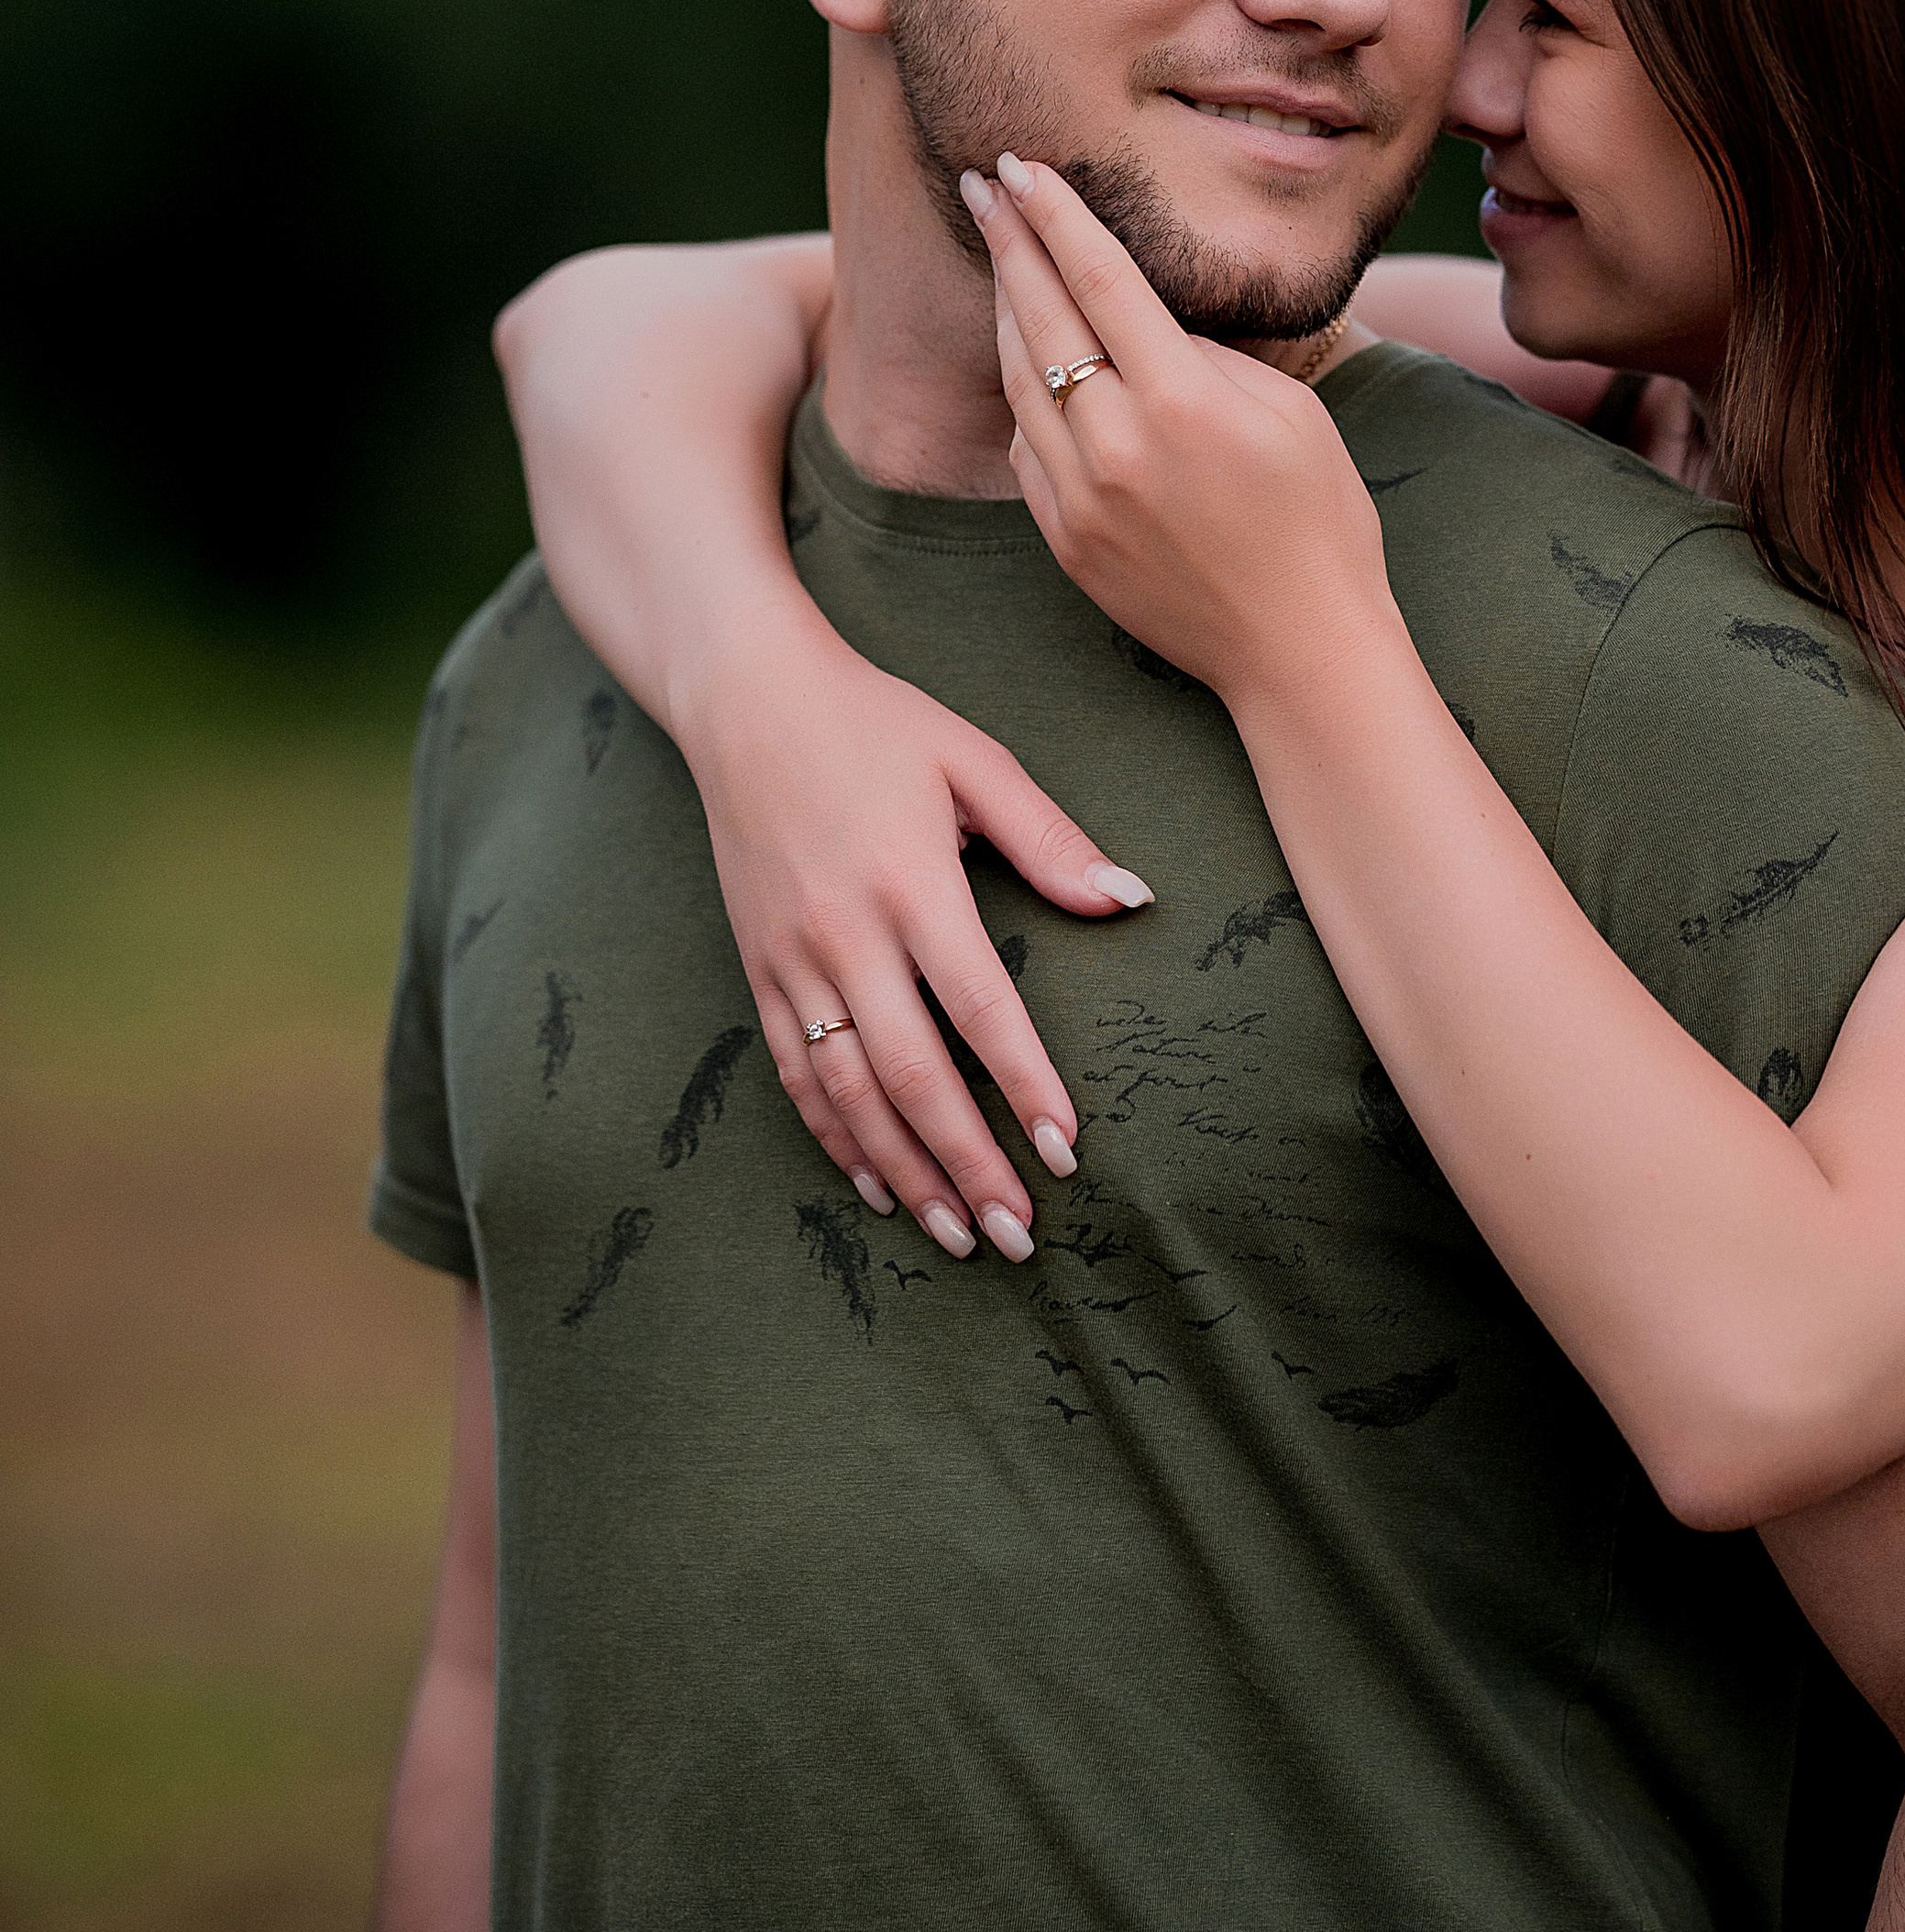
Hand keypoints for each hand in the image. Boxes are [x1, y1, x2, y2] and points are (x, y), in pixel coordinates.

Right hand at [670, 588, 1151, 1259]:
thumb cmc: (874, 722)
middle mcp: (846, 935)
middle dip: (969, 1164)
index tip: (1066, 1150)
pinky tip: (875, 1183)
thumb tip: (1131, 901)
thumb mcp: (973, 760)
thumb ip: (1051, 839)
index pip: (979, 1010)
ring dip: (904, 1173)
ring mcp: (792, 959)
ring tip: (957, 1234)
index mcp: (912, 884)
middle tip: (1019, 1233)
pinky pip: (795, 1073)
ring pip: (849, 1094)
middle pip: (912, 1077)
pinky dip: (835, 1137)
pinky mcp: (757, 968)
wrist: (745, 697)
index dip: (1023, 1087)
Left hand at [960, 155, 1396, 703]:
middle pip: (1042, 318)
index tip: (1021, 167)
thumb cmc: (1320, 520)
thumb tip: (1145, 318)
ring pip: (1020, 382)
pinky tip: (1033, 367)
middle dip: (1009, 243)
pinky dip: (1024, 400)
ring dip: (1008, 313)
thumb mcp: (1290, 411)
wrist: (1300, 651)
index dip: (1056, 215)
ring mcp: (1081, 499)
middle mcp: (1119, 445)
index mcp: (1183, 401)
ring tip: (1004, 261)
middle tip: (980, 187)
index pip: (1101, 279)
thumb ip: (1208, 356)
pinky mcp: (1064, 541)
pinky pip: (1025, 450)